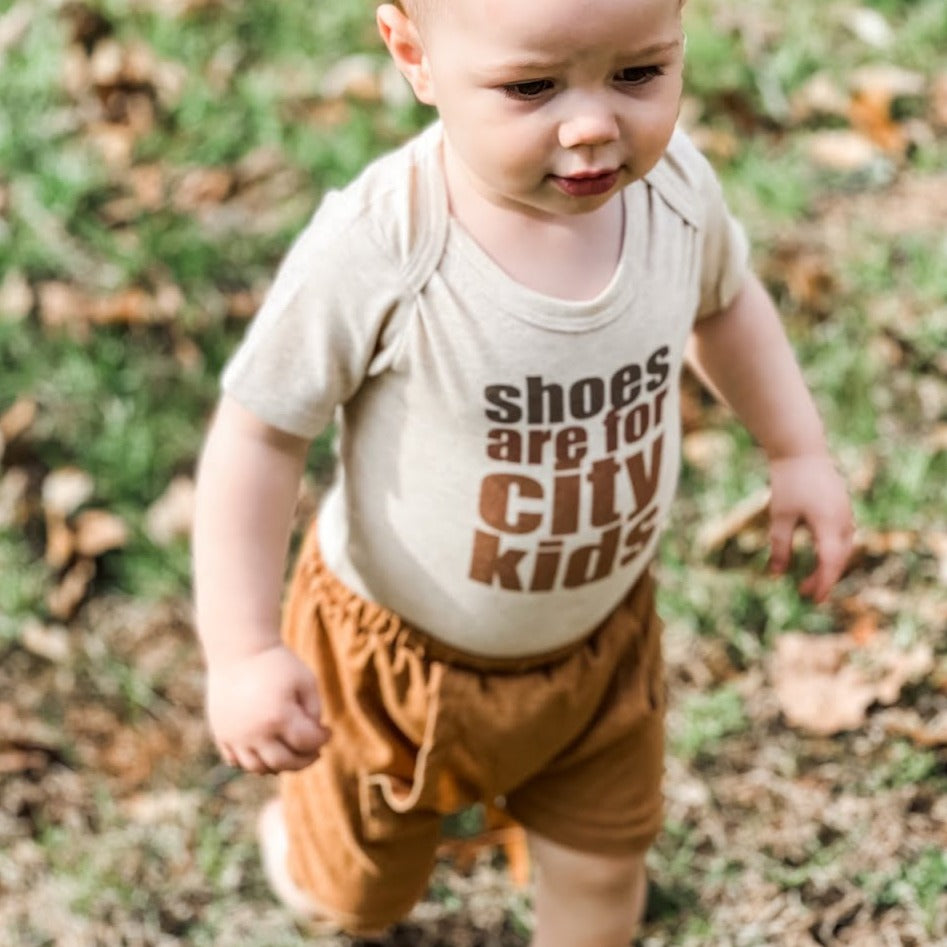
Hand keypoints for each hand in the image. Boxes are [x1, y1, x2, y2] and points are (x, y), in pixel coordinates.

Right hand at [206, 643, 330, 773]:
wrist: (239, 649)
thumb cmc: (277, 663)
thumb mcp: (306, 681)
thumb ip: (313, 711)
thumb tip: (312, 736)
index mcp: (279, 717)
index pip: (307, 743)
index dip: (322, 739)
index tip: (328, 731)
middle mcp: (255, 732)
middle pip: (283, 763)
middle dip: (304, 760)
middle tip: (314, 752)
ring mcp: (234, 736)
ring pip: (258, 768)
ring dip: (278, 765)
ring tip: (290, 752)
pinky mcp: (221, 734)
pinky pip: (236, 761)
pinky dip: (253, 762)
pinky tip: (266, 749)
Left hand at [767, 453, 853, 601]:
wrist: (801, 450)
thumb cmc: (788, 482)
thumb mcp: (780, 516)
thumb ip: (780, 546)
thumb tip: (777, 575)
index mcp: (829, 524)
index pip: (830, 563)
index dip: (823, 583)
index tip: (812, 600)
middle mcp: (843, 521)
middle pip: (839, 558)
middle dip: (824, 578)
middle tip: (805, 593)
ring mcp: (846, 513)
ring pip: (843, 548)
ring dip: (829, 565)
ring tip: (811, 579)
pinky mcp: (842, 507)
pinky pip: (842, 536)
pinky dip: (832, 551)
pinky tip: (820, 556)